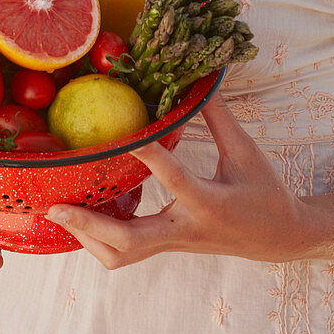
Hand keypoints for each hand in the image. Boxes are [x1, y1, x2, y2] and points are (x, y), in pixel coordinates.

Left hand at [45, 94, 313, 269]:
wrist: (278, 237)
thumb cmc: (264, 191)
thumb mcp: (246, 151)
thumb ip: (219, 116)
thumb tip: (199, 77)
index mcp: (210, 204)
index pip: (175, 180)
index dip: (149, 156)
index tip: (125, 136)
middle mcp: (185, 230)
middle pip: (128, 241)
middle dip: (88, 225)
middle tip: (55, 204)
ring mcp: (173, 243)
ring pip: (121, 255)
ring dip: (88, 236)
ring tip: (60, 208)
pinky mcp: (166, 246)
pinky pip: (125, 252)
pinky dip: (100, 236)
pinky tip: (86, 211)